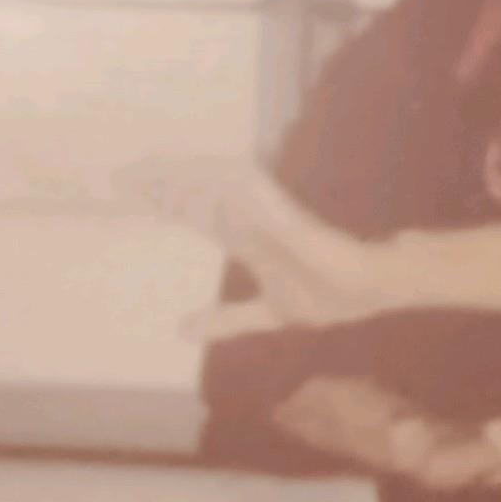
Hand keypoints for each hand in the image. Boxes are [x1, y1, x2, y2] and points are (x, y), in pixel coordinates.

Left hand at [133, 155, 386, 332]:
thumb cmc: (336, 293)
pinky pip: (246, 195)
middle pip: (197, 200)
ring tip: (140, 172)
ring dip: (179, 182)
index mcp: (248, 240)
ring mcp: (268, 214)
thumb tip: (180, 329)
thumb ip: (229, 319)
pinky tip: (198, 174)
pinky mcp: (283, 215)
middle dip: (161, 191)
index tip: (130, 194)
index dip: (168, 206)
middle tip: (121, 176)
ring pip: (212, 192)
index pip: (199, 217)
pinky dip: (220, 184)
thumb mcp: (273, 313)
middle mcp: (252, 221)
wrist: (379, 281)